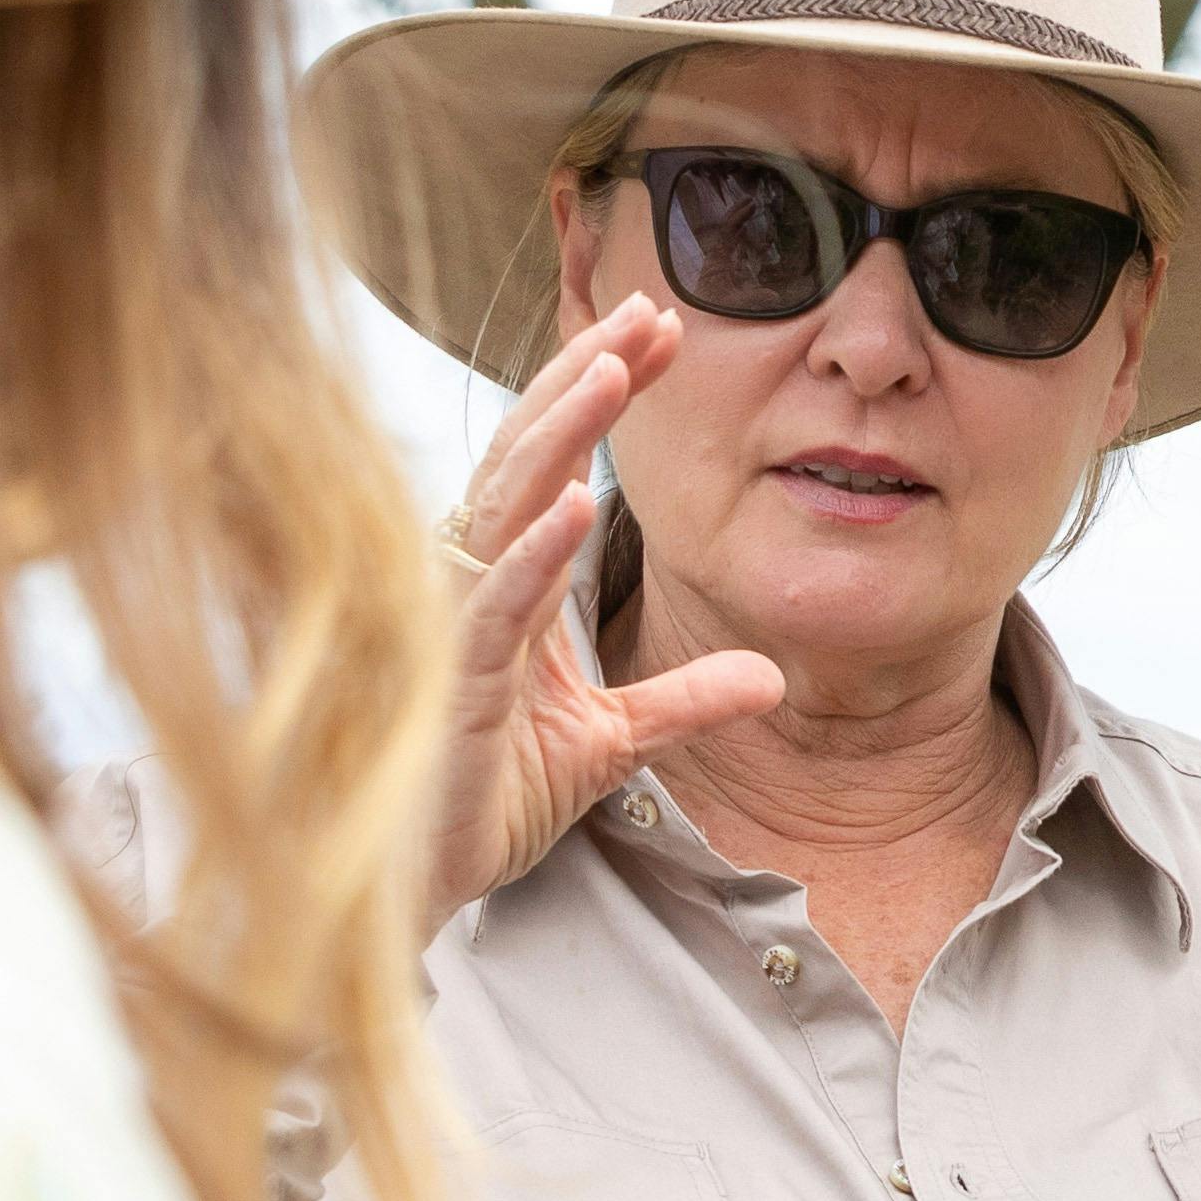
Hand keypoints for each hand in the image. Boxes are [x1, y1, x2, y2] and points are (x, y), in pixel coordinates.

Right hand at [425, 296, 784, 928]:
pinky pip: (494, 604)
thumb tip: (774, 676)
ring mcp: (457, 627)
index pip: (554, 462)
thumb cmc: (491, 800)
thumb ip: (686, 700)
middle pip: (528, 454)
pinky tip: (574, 503)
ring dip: (561, 434)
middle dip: (587, 379)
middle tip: (650, 313)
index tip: (663, 333)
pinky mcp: (452, 684)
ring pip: (505, 505)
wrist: (427, 886)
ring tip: (616, 369)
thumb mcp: (616, 741)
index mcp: (509, 584)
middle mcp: (474, 585)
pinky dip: (534, 551)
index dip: (602, 392)